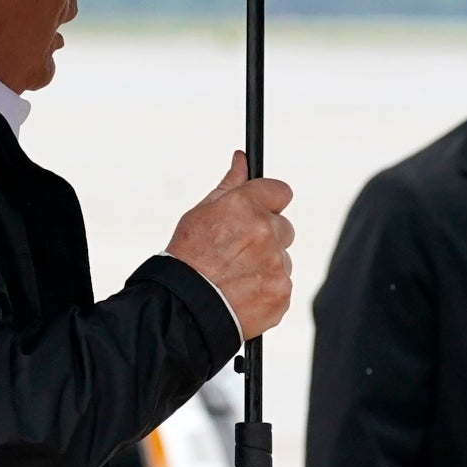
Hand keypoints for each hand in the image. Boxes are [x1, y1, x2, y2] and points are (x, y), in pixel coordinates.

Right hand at [166, 151, 293, 339]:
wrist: (183, 308)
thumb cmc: (187, 258)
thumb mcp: (201, 214)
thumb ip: (230, 185)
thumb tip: (242, 159)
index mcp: (246, 206)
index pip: (280, 192)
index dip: (269, 203)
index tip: (259, 213)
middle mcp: (266, 231)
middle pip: (284, 227)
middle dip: (267, 237)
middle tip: (238, 253)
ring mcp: (277, 263)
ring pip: (282, 259)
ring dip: (266, 265)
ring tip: (235, 278)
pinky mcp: (282, 292)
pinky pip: (282, 285)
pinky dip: (266, 290)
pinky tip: (242, 294)